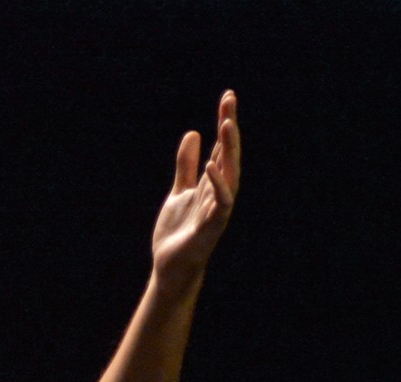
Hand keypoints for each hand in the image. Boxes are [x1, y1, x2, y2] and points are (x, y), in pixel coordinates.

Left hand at [149, 90, 240, 280]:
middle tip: (230, 99)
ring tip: (226, 124)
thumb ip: (186, 165)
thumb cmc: (178, 231)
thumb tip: (194, 133)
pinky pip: (221, 202)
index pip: (220, 146)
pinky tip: (212, 165)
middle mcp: (219, 191)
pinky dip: (219, 184)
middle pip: (227, 154)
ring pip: (229, 173)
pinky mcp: (212, 226)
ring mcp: (217, 208)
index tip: (228, 97)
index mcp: (211, 182)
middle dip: (229, 127)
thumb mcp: (179, 190)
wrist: (170, 265)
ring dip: (228, 149)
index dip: (225, 122)